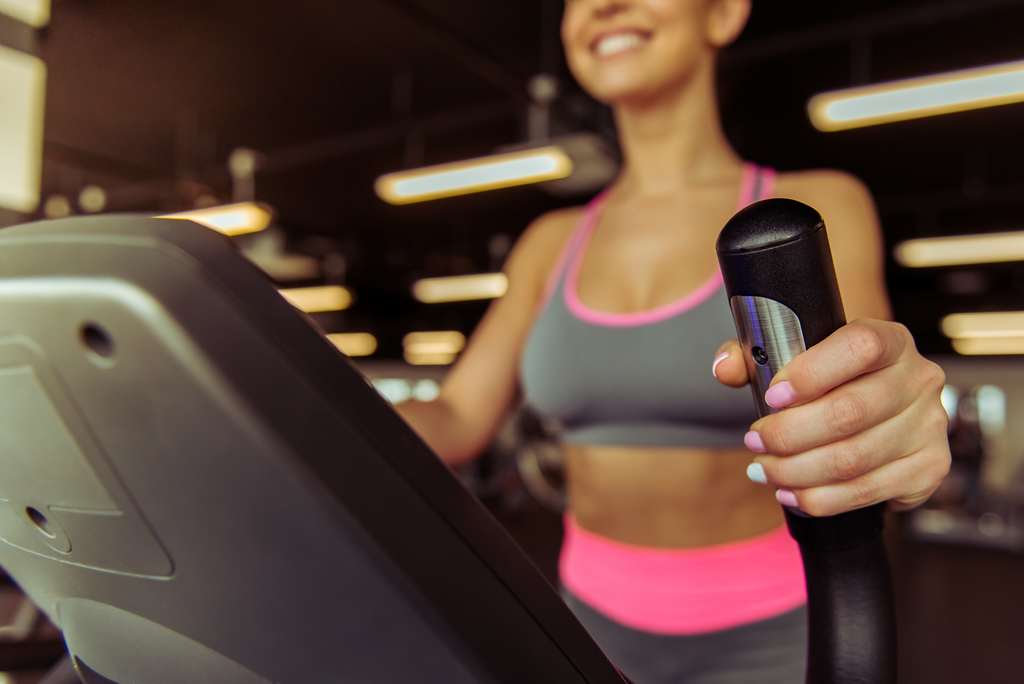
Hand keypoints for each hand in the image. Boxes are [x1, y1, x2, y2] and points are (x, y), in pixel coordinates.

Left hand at [713, 319, 950, 515]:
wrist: (871, 413)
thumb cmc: (824, 382)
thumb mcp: (790, 359)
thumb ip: (750, 356)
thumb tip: (725, 368)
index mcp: (889, 340)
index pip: (860, 347)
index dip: (812, 373)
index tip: (772, 396)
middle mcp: (919, 379)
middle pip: (850, 412)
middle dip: (788, 434)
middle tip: (755, 442)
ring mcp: (930, 426)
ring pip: (854, 459)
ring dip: (796, 472)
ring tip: (764, 471)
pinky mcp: (929, 468)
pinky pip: (867, 492)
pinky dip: (820, 500)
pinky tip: (791, 494)